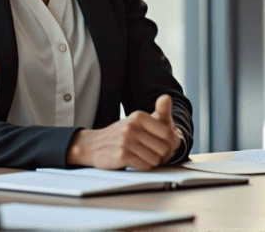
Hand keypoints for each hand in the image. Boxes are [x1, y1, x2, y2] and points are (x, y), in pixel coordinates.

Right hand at [68, 95, 182, 170]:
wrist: (94, 144)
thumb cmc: (122, 133)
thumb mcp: (138, 120)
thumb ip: (157, 112)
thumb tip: (167, 97)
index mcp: (139, 116)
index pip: (167, 133)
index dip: (170, 142)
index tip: (165, 144)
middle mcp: (132, 127)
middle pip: (164, 148)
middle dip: (162, 154)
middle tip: (155, 153)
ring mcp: (126, 142)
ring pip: (155, 159)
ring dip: (152, 161)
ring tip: (144, 156)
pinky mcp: (122, 156)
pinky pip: (144, 166)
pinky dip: (143, 166)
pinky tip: (136, 160)